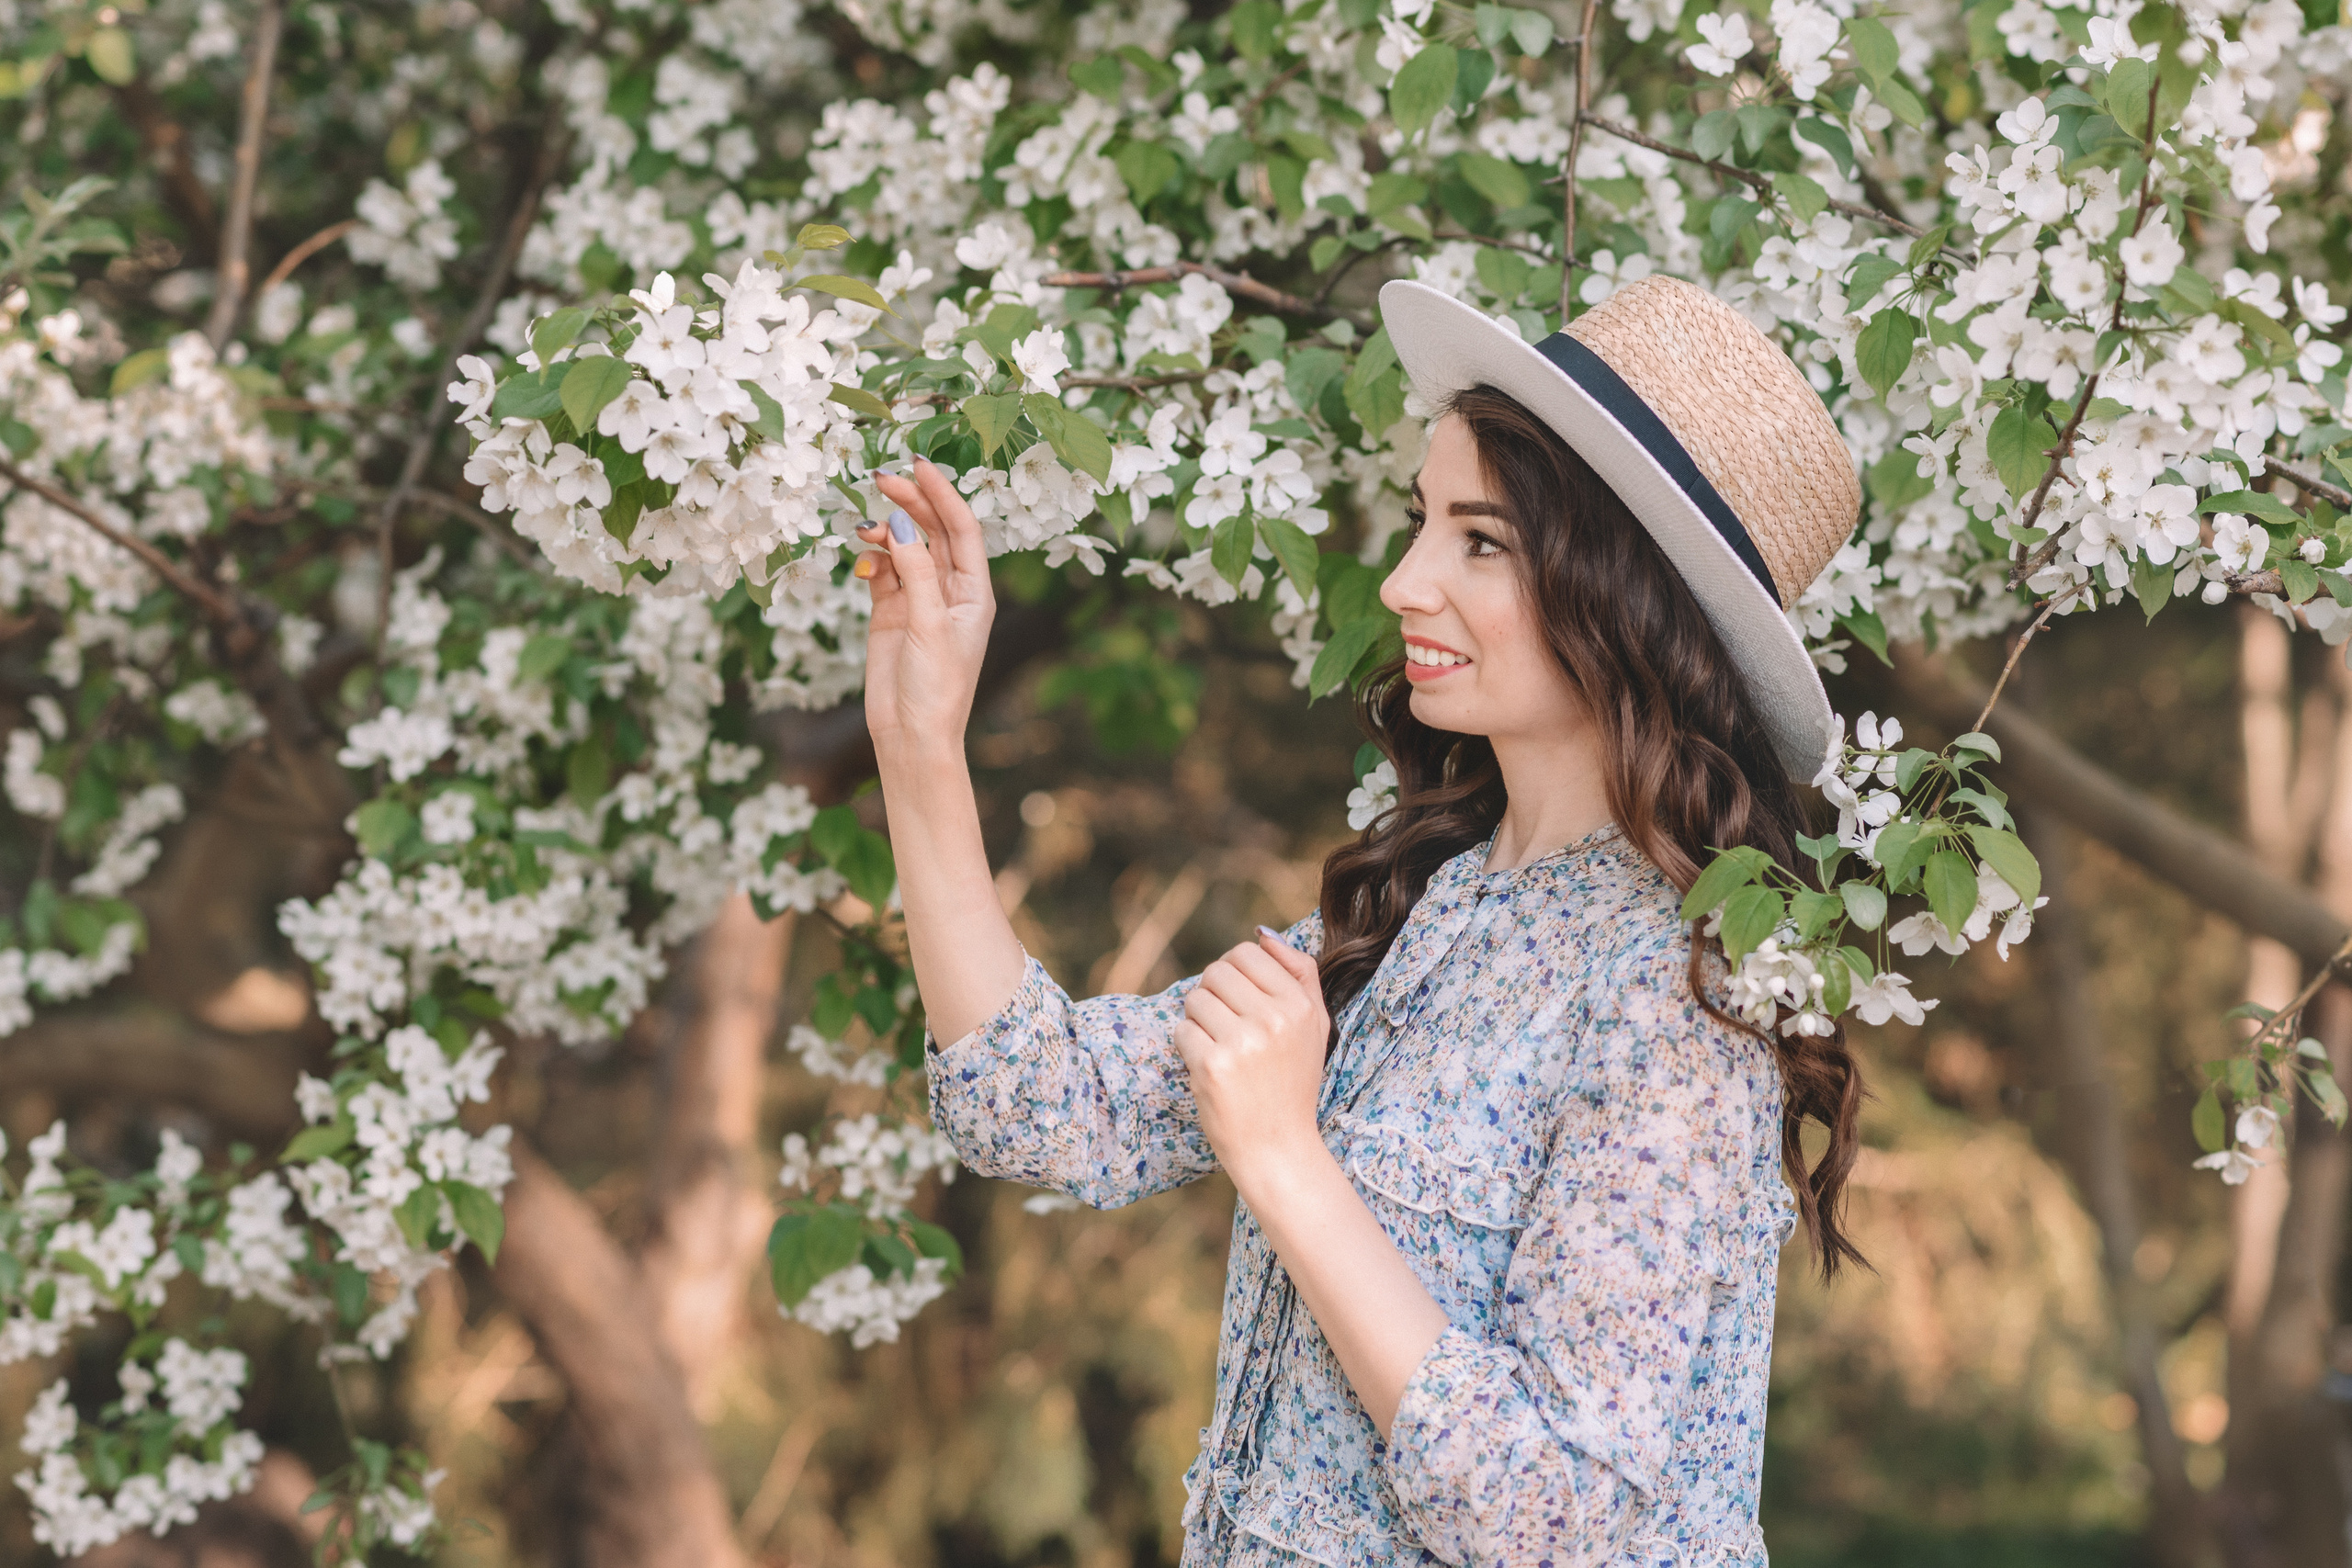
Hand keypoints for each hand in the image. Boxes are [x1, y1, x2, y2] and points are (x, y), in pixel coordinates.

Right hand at [854, 460, 994, 761]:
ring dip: (886, 532)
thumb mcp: (929, 625)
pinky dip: (871, 558)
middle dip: (909, 503)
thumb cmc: (935, 687)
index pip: (962, 528)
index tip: (918, 465)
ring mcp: (919, 600)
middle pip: (932, 531)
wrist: (911, 734)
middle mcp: (950, 591)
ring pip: (904, 549)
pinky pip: (882, 571)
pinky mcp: (891, 613)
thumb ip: (916, 573)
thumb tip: (900, 525)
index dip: (943, 494)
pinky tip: (862, 557)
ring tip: (865, 528)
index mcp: (975, 592)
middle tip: (879, 477)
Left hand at [1175, 929, 1330, 1191]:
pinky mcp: (1212, 1065)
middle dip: (1213, 995)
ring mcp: (1242, 1042)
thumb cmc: (1294, 1084)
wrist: (1278, 1147)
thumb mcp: (1315, 1026)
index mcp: (1300, 1005)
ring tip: (1220, 1048)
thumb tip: (1262, 934)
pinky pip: (1182, 1030)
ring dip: (1198, 1021)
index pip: (1247, 953)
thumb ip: (1300, 974)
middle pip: (1216, 972)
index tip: (1240, 1002)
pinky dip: (1188, 1047)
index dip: (1234, 974)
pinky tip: (1211, 1068)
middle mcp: (1273, 1019)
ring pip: (1195, 999)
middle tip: (1227, 1028)